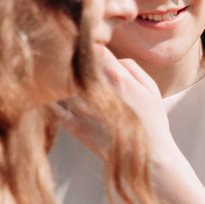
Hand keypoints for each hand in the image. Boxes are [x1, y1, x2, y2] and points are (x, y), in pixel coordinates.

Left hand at [64, 49, 184, 177]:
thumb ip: (132, 68)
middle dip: (69, 58)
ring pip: (60, 82)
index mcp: (116, 77)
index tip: (87, 42)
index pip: (93, 49)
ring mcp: (81, 108)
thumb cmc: (152, 123)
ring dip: (58, 77)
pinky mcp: (73, 125)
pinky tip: (53, 94)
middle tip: (65, 52)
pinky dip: (52, 97)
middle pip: (71, 63)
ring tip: (56, 72)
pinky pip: (54, 105)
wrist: (146, 160)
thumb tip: (112, 58)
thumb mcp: (151, 90)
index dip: (89, 43)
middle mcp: (95, 90)